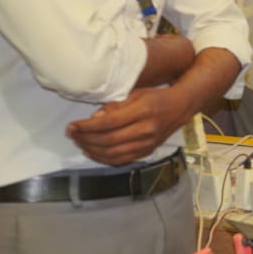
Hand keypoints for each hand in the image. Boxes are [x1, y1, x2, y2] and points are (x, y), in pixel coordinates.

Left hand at [67, 87, 190, 166]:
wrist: (180, 107)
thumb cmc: (156, 97)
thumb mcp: (135, 94)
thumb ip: (114, 106)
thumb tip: (94, 119)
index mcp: (143, 111)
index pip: (108, 123)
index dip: (86, 126)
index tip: (72, 125)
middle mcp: (146, 130)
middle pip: (108, 140)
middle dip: (85, 139)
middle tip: (72, 134)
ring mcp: (147, 144)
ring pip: (113, 153)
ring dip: (91, 150)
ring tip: (79, 142)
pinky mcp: (147, 152)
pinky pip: (121, 160)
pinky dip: (103, 159)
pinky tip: (92, 152)